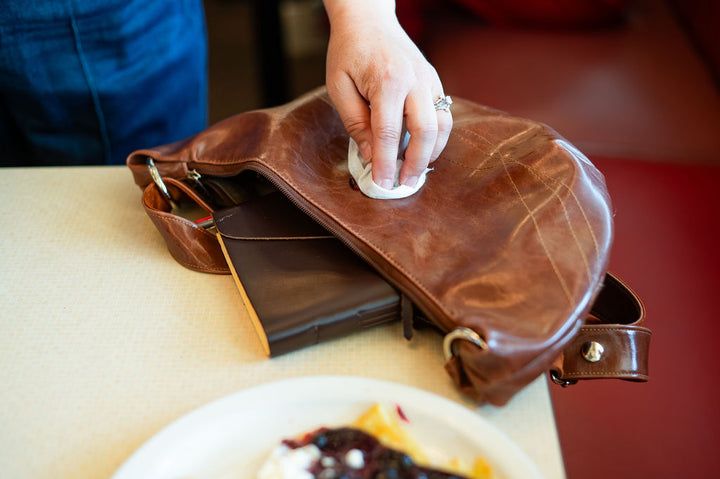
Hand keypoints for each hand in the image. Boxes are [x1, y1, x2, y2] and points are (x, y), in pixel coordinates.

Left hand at [323, 0, 451, 188]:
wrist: (369, 20)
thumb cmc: (349, 52)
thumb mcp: (339, 87)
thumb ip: (355, 123)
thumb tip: (371, 156)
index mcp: (387, 81)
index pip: (388, 133)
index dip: (386, 163)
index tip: (383, 184)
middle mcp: (414, 80)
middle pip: (424, 132)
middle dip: (416, 164)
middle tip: (404, 185)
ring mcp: (429, 80)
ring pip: (442, 126)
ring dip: (431, 154)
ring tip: (416, 173)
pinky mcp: (435, 82)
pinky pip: (444, 115)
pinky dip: (436, 138)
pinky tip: (423, 152)